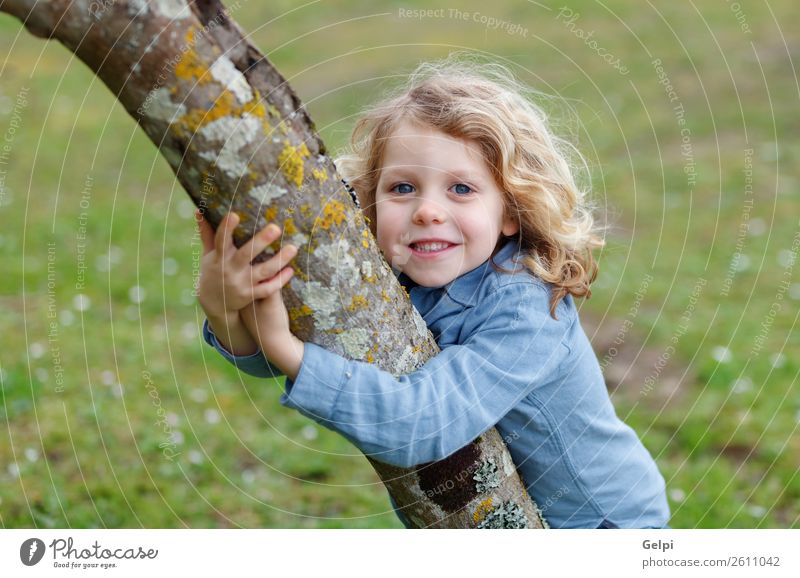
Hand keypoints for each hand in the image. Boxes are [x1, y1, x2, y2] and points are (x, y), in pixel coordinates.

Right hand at [195, 210, 296, 356]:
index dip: (226, 228)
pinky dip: (280, 281)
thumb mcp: (208, 254)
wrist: (214, 304)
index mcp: (219, 257)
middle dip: (261, 241)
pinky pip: (267, 289)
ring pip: (263, 271)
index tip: (234, 215)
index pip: (221, 240)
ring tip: (293, 248)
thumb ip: (207, 233)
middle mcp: (230, 270)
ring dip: (279, 260)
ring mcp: (242, 284)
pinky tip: (290, 270)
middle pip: (247, 254)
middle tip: (276, 228)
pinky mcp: (250, 295)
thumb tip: (199, 210)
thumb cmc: (213, 271)